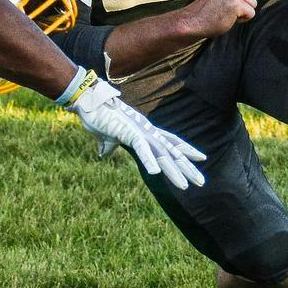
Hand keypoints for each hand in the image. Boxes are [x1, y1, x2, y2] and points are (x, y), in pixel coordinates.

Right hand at [63, 72, 206, 190]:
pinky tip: (155, 172)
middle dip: (187, 168)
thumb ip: (108, 146)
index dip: (186, 150)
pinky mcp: (128, 132)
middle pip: (172, 151)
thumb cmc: (95, 116)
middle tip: (201, 182)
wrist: (86, 101)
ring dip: (173, 171)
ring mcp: (140, 131)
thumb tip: (103, 154)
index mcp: (144, 130)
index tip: (201, 158)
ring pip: (161, 154)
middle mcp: (147, 131)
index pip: (171, 141)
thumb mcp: (105, 136)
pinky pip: (141, 148)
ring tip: (185, 186)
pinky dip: (149, 160)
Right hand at [178, 0, 260, 38]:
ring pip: (254, 2)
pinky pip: (251, 13)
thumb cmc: (209, 6)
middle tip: (226, 5)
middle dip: (244, 1)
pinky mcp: (236, 3)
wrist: (194, 20)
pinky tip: (229, 17)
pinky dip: (242, 19)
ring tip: (227, 11)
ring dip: (243, 10)